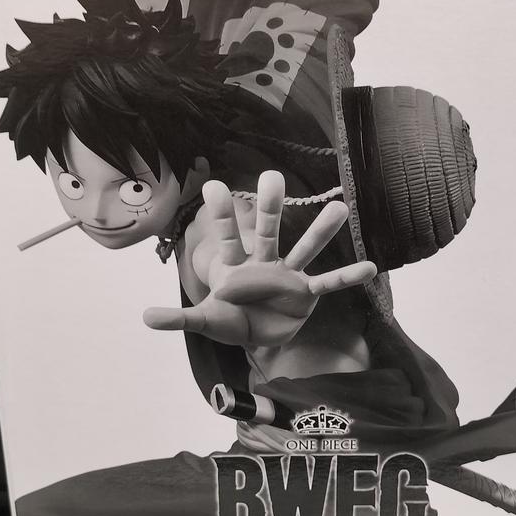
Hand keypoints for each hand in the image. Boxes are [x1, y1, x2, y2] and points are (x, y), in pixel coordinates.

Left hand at [143, 171, 375, 349]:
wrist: (256, 338)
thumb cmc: (230, 321)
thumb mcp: (204, 321)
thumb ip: (179, 318)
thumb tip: (144, 317)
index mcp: (235, 267)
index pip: (225, 237)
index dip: (220, 214)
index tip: (213, 185)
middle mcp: (263, 263)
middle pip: (266, 231)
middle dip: (269, 206)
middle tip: (273, 176)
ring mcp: (287, 276)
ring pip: (305, 248)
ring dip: (321, 231)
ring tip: (341, 208)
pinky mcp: (306, 294)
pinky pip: (328, 283)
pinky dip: (347, 277)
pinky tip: (370, 267)